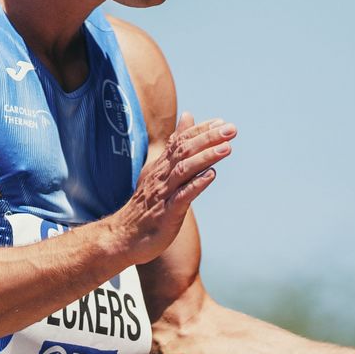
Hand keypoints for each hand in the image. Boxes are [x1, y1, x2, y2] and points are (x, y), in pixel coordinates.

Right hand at [113, 112, 234, 262]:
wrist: (123, 237)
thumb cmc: (146, 205)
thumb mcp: (159, 171)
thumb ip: (175, 146)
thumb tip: (187, 116)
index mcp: (161, 166)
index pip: (181, 141)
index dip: (201, 130)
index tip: (221, 121)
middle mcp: (162, 176)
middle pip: (185, 151)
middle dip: (209, 138)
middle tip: (231, 129)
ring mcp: (163, 194)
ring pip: (184, 170)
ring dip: (206, 157)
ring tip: (227, 148)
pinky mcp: (167, 213)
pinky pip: (182, 196)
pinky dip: (197, 184)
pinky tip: (211, 176)